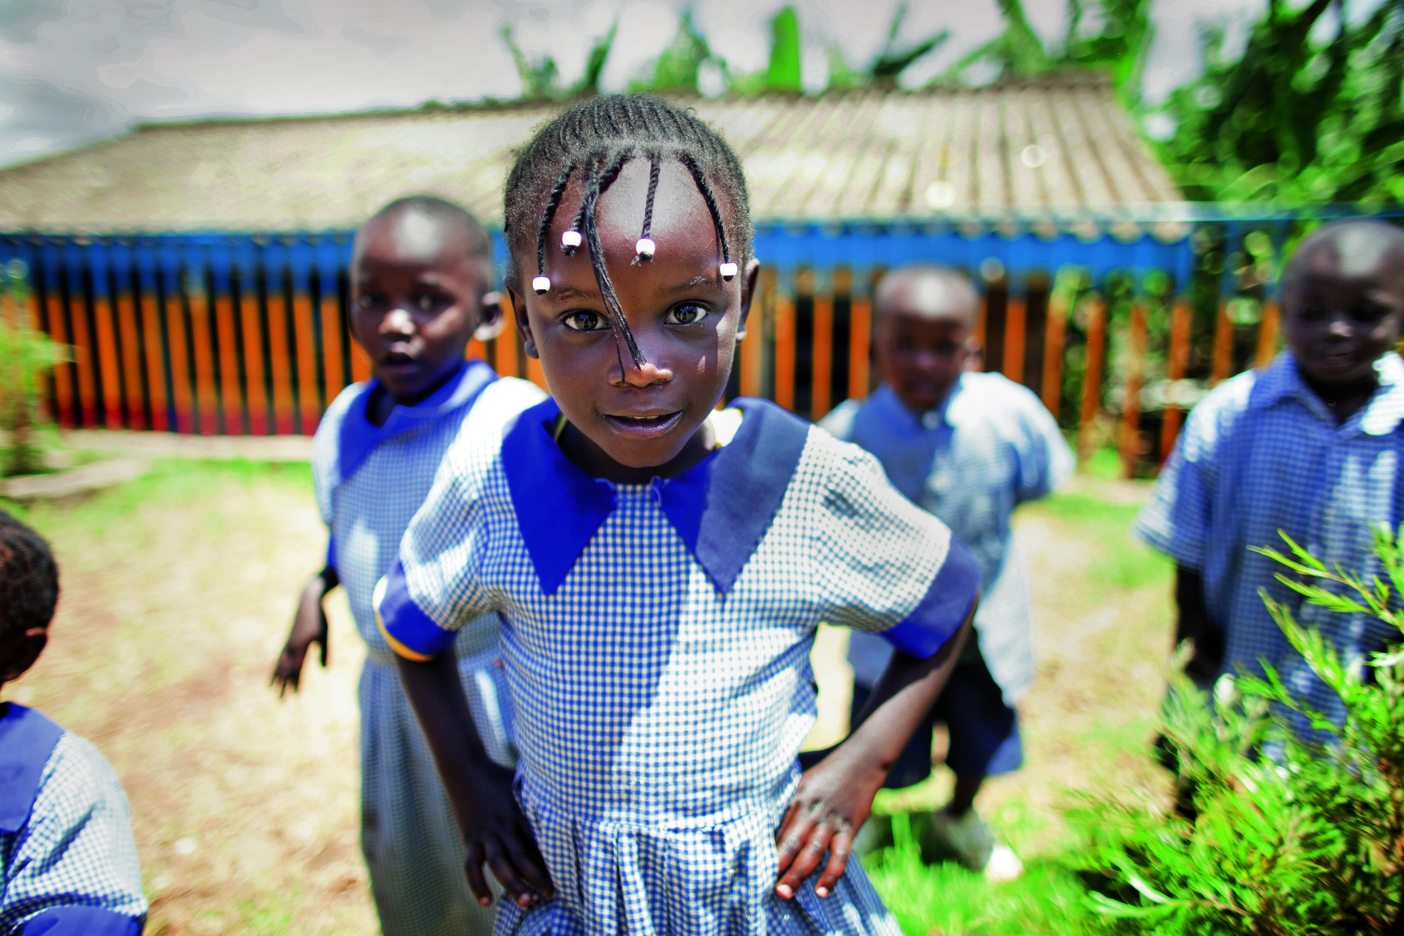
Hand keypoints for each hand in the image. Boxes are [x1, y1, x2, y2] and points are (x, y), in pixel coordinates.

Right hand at [272, 575, 329, 695]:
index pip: (298, 669)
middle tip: (283, 701)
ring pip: (280, 665)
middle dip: (285, 685)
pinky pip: (279, 656)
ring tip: (273, 689)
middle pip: (286, 670)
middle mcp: (291, 647)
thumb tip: (325, 671)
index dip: (297, 682)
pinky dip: (276, 666)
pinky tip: (275, 672)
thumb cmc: (320, 618)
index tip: (296, 695)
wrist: (308, 601)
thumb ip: (324, 652)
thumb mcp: (324, 635)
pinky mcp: (287, 639)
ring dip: (278, 678)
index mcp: (300, 646)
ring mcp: (287, 643)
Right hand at [457, 760, 554, 908]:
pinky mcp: (471, 839)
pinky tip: (486, 902)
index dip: (554, 856)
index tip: (570, 872)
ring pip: (500, 863)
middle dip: (539, 877)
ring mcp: (487, 833)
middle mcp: (505, 825)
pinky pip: (472, 865)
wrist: (466, 768)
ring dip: (513, 884)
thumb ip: (540, 796)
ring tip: (527, 901)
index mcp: (521, 811)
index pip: (540, 839)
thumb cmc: (501, 777)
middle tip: (554, 894)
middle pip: (524, 855)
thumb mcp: (524, 783)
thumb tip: (567, 798)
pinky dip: (477, 884)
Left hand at [773, 748, 885, 899]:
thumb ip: (787, 804)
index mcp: (795, 800)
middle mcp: (810, 811)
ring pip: (812, 851)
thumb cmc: (826, 775)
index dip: (764, 849)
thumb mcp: (801, 783)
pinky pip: (840, 855)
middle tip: (762, 887)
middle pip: (790, 842)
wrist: (860, 762)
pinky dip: (832, 874)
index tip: (750, 868)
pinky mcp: (849, 828)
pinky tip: (822, 892)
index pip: (776, 829)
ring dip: (798, 874)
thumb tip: (766, 825)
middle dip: (777, 865)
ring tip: (785, 893)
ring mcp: (830, 821)